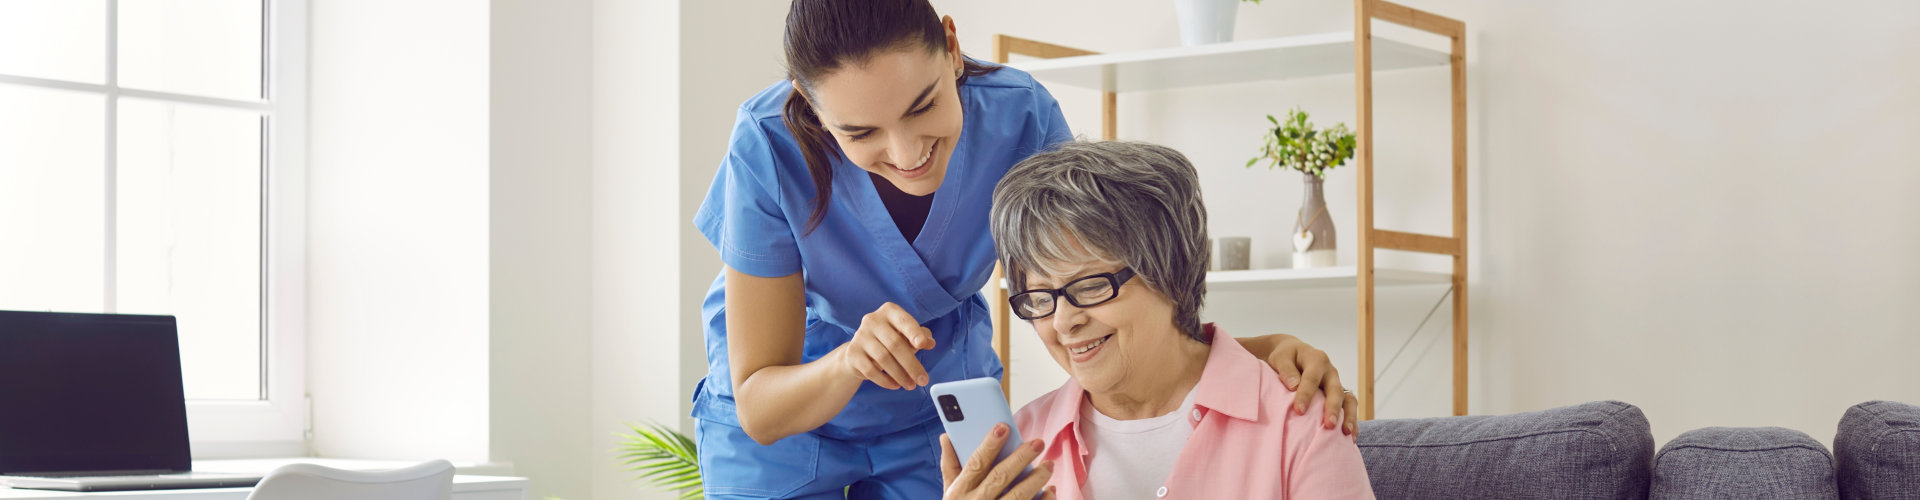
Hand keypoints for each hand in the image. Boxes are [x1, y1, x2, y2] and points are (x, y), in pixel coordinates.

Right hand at [838, 302, 935, 389]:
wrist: (861, 351)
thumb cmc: (890, 340)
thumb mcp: (906, 335)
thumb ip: (921, 336)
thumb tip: (930, 342)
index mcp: (889, 311)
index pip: (904, 321)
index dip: (914, 333)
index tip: (923, 345)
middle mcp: (872, 320)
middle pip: (895, 344)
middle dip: (911, 365)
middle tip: (923, 380)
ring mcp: (860, 336)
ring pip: (883, 359)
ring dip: (900, 375)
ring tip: (911, 385)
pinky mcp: (853, 353)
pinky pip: (870, 370)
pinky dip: (885, 380)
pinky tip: (895, 385)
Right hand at [940, 424, 1055, 499]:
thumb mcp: (950, 492)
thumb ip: (950, 465)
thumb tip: (946, 436)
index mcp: (960, 492)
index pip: (976, 464)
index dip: (989, 445)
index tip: (1003, 428)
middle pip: (1000, 478)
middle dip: (1020, 459)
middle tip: (1037, 443)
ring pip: (1018, 496)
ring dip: (1036, 479)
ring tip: (1048, 465)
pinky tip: (1050, 490)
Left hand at [1265, 334, 1359, 435]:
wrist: (1294, 354)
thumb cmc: (1285, 358)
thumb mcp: (1280, 358)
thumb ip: (1286, 370)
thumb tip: (1294, 386)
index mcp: (1316, 359)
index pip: (1311, 378)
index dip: (1306, 394)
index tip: (1299, 411)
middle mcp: (1330, 372)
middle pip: (1335, 390)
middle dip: (1333, 408)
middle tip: (1329, 424)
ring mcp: (1337, 384)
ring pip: (1348, 399)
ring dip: (1348, 416)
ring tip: (1346, 433)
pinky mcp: (1339, 395)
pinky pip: (1350, 408)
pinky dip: (1351, 421)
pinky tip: (1350, 438)